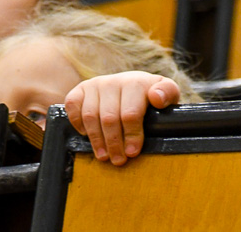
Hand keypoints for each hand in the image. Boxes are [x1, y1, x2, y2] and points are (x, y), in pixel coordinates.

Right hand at [64, 71, 180, 165]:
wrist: (133, 86)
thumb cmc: (151, 96)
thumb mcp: (168, 94)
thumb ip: (168, 93)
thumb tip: (156, 98)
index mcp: (136, 82)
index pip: (130, 113)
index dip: (132, 136)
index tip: (133, 152)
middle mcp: (114, 80)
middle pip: (109, 118)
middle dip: (114, 143)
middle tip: (118, 160)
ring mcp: (95, 84)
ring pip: (90, 115)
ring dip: (96, 140)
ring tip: (104, 156)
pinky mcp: (80, 89)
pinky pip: (72, 106)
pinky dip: (77, 123)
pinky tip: (87, 135)